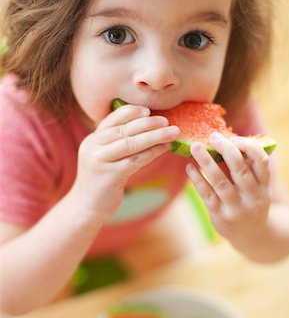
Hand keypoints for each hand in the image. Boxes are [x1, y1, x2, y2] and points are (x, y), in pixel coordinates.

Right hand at [72, 105, 179, 220]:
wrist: (85, 207)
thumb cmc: (100, 181)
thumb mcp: (101, 158)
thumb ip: (114, 144)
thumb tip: (144, 128)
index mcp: (91, 140)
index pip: (112, 119)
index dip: (131, 112)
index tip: (149, 110)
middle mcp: (93, 147)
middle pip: (124, 129)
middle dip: (148, 123)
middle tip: (167, 121)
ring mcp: (100, 161)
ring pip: (131, 143)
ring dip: (155, 136)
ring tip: (173, 132)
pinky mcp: (110, 176)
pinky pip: (135, 160)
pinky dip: (152, 153)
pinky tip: (165, 148)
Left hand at [186, 133, 271, 246]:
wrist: (253, 237)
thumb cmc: (251, 202)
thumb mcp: (257, 188)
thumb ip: (246, 169)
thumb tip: (223, 142)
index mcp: (264, 186)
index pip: (262, 162)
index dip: (249, 147)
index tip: (234, 138)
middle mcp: (252, 197)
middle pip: (240, 169)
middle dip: (226, 149)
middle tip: (213, 136)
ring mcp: (236, 208)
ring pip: (220, 181)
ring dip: (206, 161)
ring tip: (195, 147)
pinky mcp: (220, 216)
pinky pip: (207, 195)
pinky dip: (197, 179)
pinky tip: (189, 167)